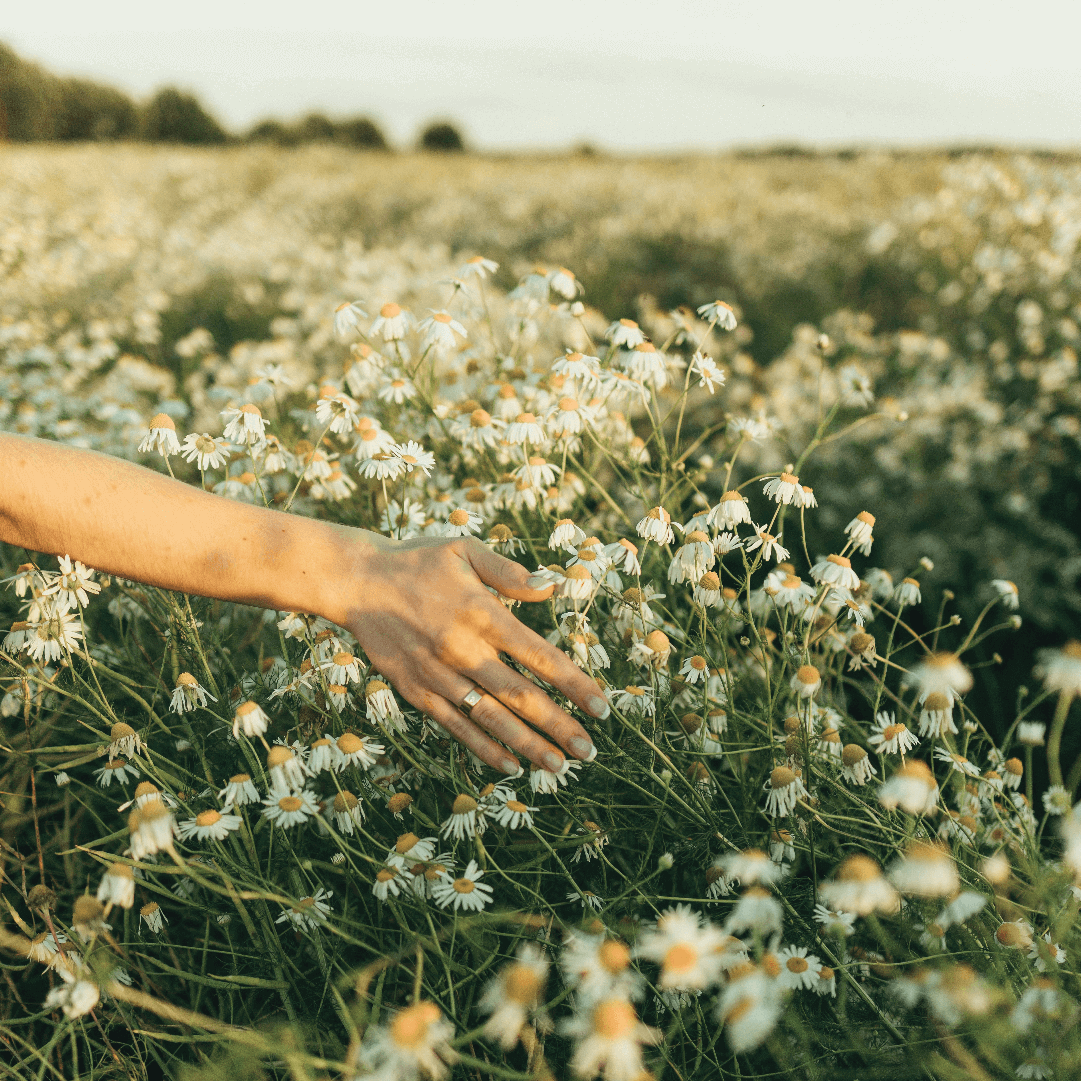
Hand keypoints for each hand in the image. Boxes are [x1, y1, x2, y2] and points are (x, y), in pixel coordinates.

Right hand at [329, 532, 608, 773]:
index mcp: (482, 614)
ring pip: (490, 719)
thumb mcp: (465, 550)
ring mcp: (438, 675)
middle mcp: (463, 650)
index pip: (540, 656)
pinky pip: (455, 726)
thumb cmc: (418, 561)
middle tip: (590, 751)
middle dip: (559, 726)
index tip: (601, 707)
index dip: (574, 684)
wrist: (356, 581)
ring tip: (558, 768)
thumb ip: (510, 571)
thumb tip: (552, 586)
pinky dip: (483, 748)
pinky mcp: (417, 691)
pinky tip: (510, 766)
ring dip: (527, 746)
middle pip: (521, 697)